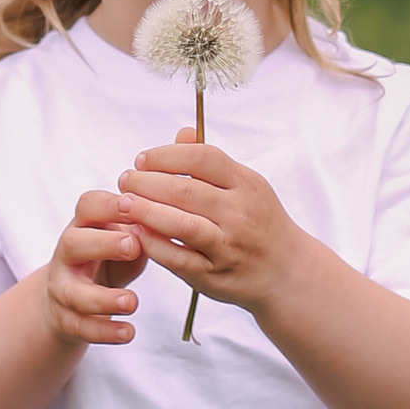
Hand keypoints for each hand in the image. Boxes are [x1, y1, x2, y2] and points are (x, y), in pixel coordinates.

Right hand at [45, 189, 145, 350]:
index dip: (109, 205)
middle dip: (103, 244)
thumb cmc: (107, 258)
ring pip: (74, 293)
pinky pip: (81, 327)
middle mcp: (66, 255)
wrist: (70, 297)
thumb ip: (141, 231)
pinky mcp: (65, 319)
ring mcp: (62, 288)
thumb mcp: (122, 238)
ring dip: (104, 299)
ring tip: (132, 302)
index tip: (134, 205)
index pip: (88, 206)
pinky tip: (128, 332)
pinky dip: (105, 332)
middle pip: (73, 244)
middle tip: (133, 246)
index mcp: (83, 227)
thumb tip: (169, 224)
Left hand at [114, 128, 307, 317]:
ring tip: (123, 203)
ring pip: (182, 225)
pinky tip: (136, 233)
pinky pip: (178, 259)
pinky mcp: (214, 276)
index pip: (203, 158)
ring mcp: (228, 246)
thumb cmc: (258, 221)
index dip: (167, 155)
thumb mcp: (246, 186)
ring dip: (146, 212)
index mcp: (246, 184)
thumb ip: (211, 163)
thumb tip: (182, 132)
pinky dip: (154, 245)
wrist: (286, 271)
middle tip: (125, 180)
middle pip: (186, 191)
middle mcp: (239, 213)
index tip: (141, 159)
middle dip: (147, 182)